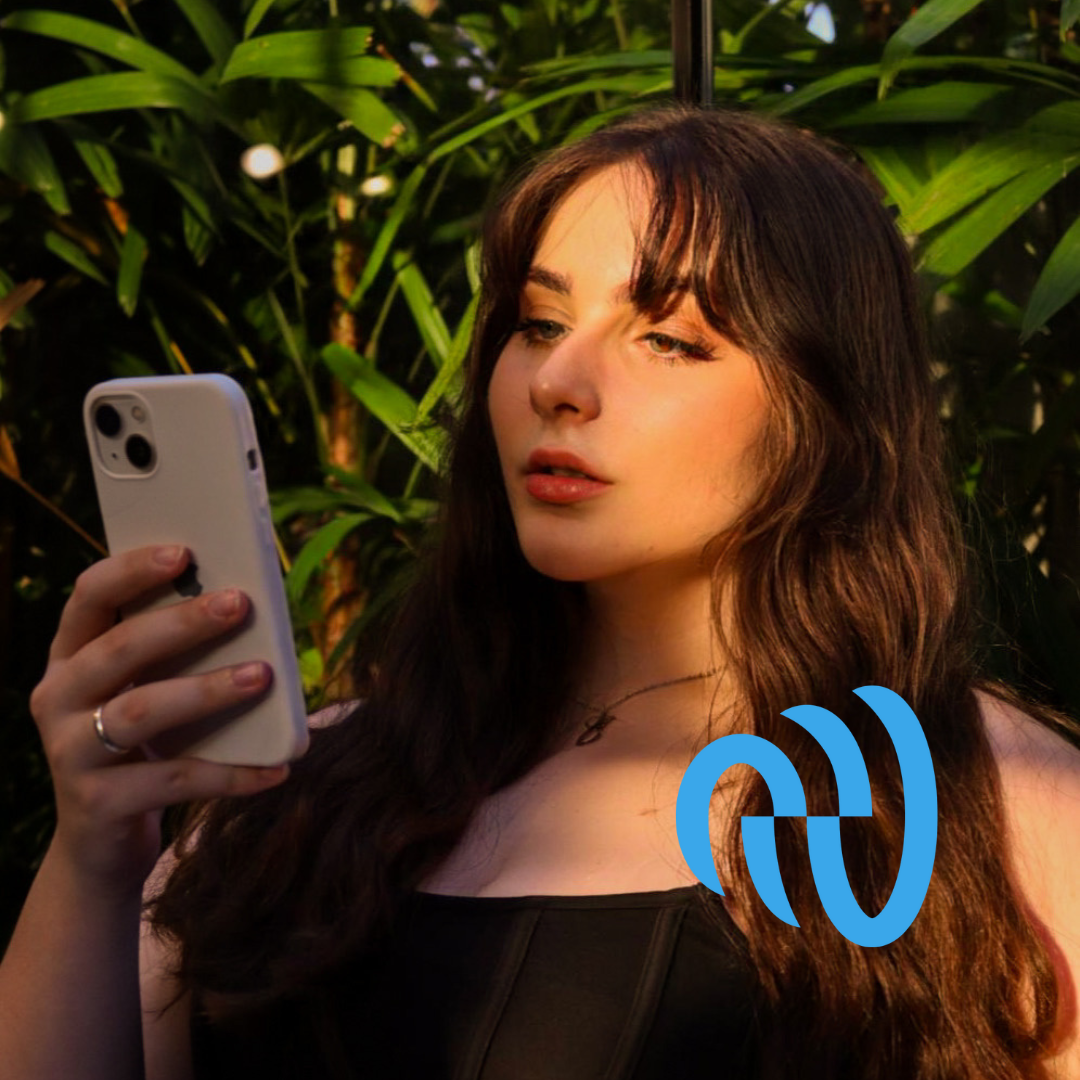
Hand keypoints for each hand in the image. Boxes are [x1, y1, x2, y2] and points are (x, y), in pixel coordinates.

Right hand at [28, 544, 288, 895]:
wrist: (99, 842)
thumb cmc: (137, 746)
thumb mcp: (141, 692)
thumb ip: (171, 655)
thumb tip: (248, 606)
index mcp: (69, 658)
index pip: (88, 598)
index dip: (131, 571)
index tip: (183, 552)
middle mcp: (58, 699)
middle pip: (119, 649)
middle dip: (182, 622)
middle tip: (240, 603)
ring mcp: (71, 753)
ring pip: (141, 711)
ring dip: (207, 690)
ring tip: (262, 675)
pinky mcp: (98, 803)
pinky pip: (175, 780)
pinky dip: (231, 774)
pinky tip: (277, 767)